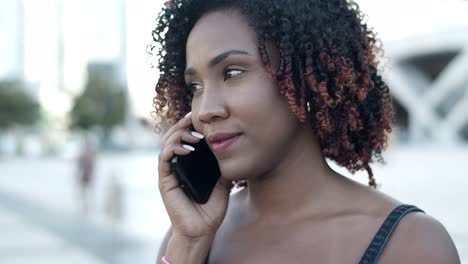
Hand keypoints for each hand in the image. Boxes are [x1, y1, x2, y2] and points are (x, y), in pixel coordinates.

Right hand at [158, 112, 231, 239]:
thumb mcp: (223, 183)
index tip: (199, 117)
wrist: (202, 230)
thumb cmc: (211, 210)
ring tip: (194, 135)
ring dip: (178, 135)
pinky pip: (164, 159)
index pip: (184, 139)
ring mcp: (169, 173)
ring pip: (166, 144)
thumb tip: (232, 150)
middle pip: (172, 137)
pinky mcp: (165, 181)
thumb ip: (223, 167)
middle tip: (193, 118)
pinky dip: (173, 149)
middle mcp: (176, 167)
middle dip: (181, 125)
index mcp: (187, 165)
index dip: (188, 126)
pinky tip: (186, 148)